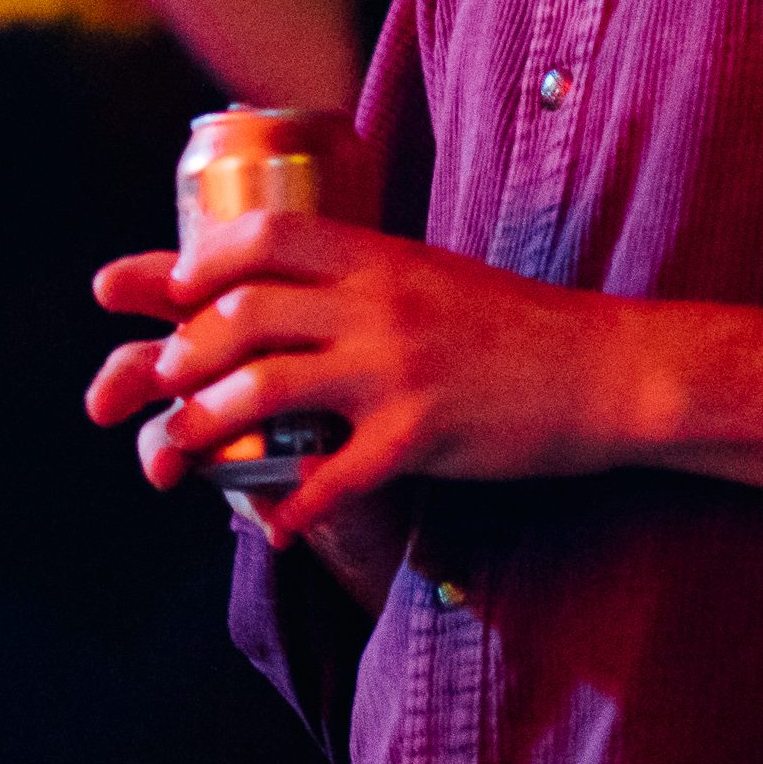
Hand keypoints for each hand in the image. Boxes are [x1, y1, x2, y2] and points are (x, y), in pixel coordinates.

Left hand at [86, 214, 649, 555]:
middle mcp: (376, 303)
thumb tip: (286, 284)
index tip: (164, 289)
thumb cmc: (513, 324)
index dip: (197, 261)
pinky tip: (273, 526)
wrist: (607, 368)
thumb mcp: (429, 274)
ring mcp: (396, 369)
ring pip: (266, 389)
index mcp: (376, 254)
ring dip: (207, 424)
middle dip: (179, 352)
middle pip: (242, 314)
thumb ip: (360, 276)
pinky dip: (291, 508)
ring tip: (178, 450)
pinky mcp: (421, 435)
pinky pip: (332, 476)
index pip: (262, 237)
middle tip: (154, 380)